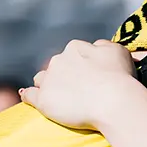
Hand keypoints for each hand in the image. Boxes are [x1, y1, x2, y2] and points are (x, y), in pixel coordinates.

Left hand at [20, 39, 144, 131]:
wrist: (113, 101)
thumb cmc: (120, 77)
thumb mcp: (118, 51)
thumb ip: (104, 46)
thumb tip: (97, 46)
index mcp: (75, 48)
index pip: (73, 54)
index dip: (80, 65)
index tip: (89, 76)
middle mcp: (59, 60)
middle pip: (56, 66)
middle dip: (63, 75)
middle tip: (78, 89)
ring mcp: (49, 80)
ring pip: (42, 79)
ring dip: (47, 84)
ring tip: (57, 95)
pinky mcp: (43, 100)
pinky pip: (30, 95)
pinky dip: (28, 95)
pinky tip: (27, 97)